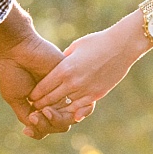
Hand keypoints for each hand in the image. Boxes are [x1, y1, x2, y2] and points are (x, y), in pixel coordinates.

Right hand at [0, 2, 80, 138]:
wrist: (17, 50)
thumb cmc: (12, 72)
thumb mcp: (16, 99)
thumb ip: (27, 116)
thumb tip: (35, 130)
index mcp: (42, 103)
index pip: (48, 125)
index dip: (39, 131)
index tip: (27, 131)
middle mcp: (55, 98)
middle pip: (60, 125)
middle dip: (46, 126)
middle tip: (33, 117)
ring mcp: (65, 91)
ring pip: (69, 118)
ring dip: (52, 121)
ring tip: (38, 111)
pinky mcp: (72, 82)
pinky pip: (77, 105)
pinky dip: (60, 113)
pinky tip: (46, 109)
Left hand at [29, 10, 152, 120]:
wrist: (122, 46)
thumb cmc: (97, 42)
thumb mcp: (75, 48)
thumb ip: (63, 60)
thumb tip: (56, 66)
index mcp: (65, 69)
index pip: (43, 87)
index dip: (35, 94)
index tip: (31, 96)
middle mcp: (73, 82)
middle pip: (50, 99)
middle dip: (41, 104)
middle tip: (36, 107)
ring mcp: (86, 90)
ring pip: (64, 106)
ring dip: (56, 109)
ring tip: (50, 111)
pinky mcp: (97, 94)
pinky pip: (80, 108)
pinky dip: (72, 111)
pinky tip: (67, 111)